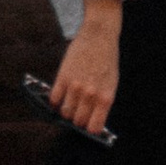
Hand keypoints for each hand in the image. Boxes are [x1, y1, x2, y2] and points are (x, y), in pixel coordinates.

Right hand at [50, 0, 121, 134]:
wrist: (99, 35)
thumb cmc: (107, 59)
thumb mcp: (111, 83)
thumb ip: (102, 102)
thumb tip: (93, 119)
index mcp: (105, 98)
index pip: (93, 127)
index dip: (89, 129)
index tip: (87, 126)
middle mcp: (90, 95)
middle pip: (77, 121)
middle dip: (77, 120)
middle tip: (77, 114)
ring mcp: (75, 86)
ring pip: (65, 112)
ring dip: (66, 112)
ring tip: (68, 105)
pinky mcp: (63, 77)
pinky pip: (54, 99)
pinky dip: (55, 102)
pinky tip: (59, 97)